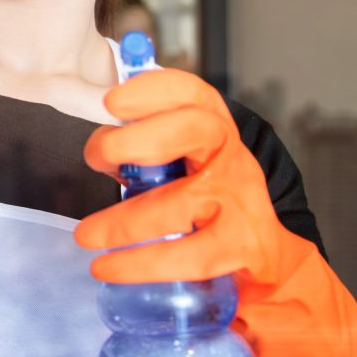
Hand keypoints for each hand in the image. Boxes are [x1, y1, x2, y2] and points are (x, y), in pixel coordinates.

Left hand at [72, 69, 308, 294]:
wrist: (270, 255)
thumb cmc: (212, 203)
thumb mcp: (187, 166)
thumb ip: (148, 154)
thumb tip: (99, 153)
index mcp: (214, 132)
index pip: (192, 95)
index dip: (154, 89)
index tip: (113, 101)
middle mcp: (232, 159)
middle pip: (195, 129)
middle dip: (140, 137)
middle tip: (98, 155)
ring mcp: (240, 203)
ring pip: (180, 204)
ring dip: (123, 221)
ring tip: (86, 234)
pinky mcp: (242, 248)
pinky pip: (186, 257)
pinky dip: (139, 265)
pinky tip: (107, 267)